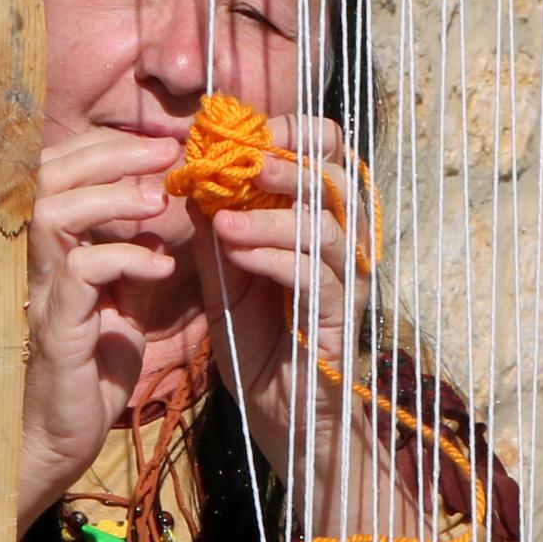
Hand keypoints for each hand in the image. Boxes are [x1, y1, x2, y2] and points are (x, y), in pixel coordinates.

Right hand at [19, 129, 184, 526]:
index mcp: (54, 250)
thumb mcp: (124, 303)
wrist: (64, 439)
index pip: (61, 171)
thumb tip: (166, 213)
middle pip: (46, 175)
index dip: (105, 148)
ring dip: (109, 197)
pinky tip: (160, 266)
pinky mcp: (56, 329)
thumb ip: (136, 258)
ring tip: (159, 200)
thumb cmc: (91, 372)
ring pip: (52, 213)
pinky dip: (123, 258)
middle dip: (108, 153)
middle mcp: (36, 262)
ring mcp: (41, 293)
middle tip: (164, 151)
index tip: (159, 144)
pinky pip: (80, 274)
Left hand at [198, 114, 359, 431]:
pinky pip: (316, 277)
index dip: (296, 132)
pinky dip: (274, 257)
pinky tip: (236, 251)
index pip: (331, 153)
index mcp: (324, 221)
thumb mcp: (225, 271)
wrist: (277, 410)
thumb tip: (192, 171)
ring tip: (224, 218)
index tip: (247, 132)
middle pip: (337, 180)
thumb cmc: (256, 337)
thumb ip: (216, 224)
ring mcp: (349, 282)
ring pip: (327, 227)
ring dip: (272, 215)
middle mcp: (348, 244)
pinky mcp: (339, 319)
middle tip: (241, 161)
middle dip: (288, 164)